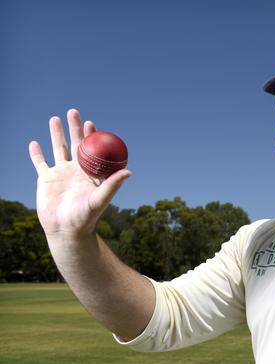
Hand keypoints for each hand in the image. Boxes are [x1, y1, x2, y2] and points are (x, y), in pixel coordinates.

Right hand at [29, 109, 130, 237]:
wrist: (66, 230)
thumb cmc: (86, 217)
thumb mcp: (100, 199)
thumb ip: (112, 185)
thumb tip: (129, 172)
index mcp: (90, 172)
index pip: (92, 149)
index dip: (92, 135)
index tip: (91, 123)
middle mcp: (76, 170)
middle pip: (75, 143)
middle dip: (74, 127)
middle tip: (73, 111)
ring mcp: (60, 173)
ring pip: (57, 148)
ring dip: (56, 133)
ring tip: (55, 118)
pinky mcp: (45, 179)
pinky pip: (39, 163)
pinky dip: (36, 153)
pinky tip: (34, 143)